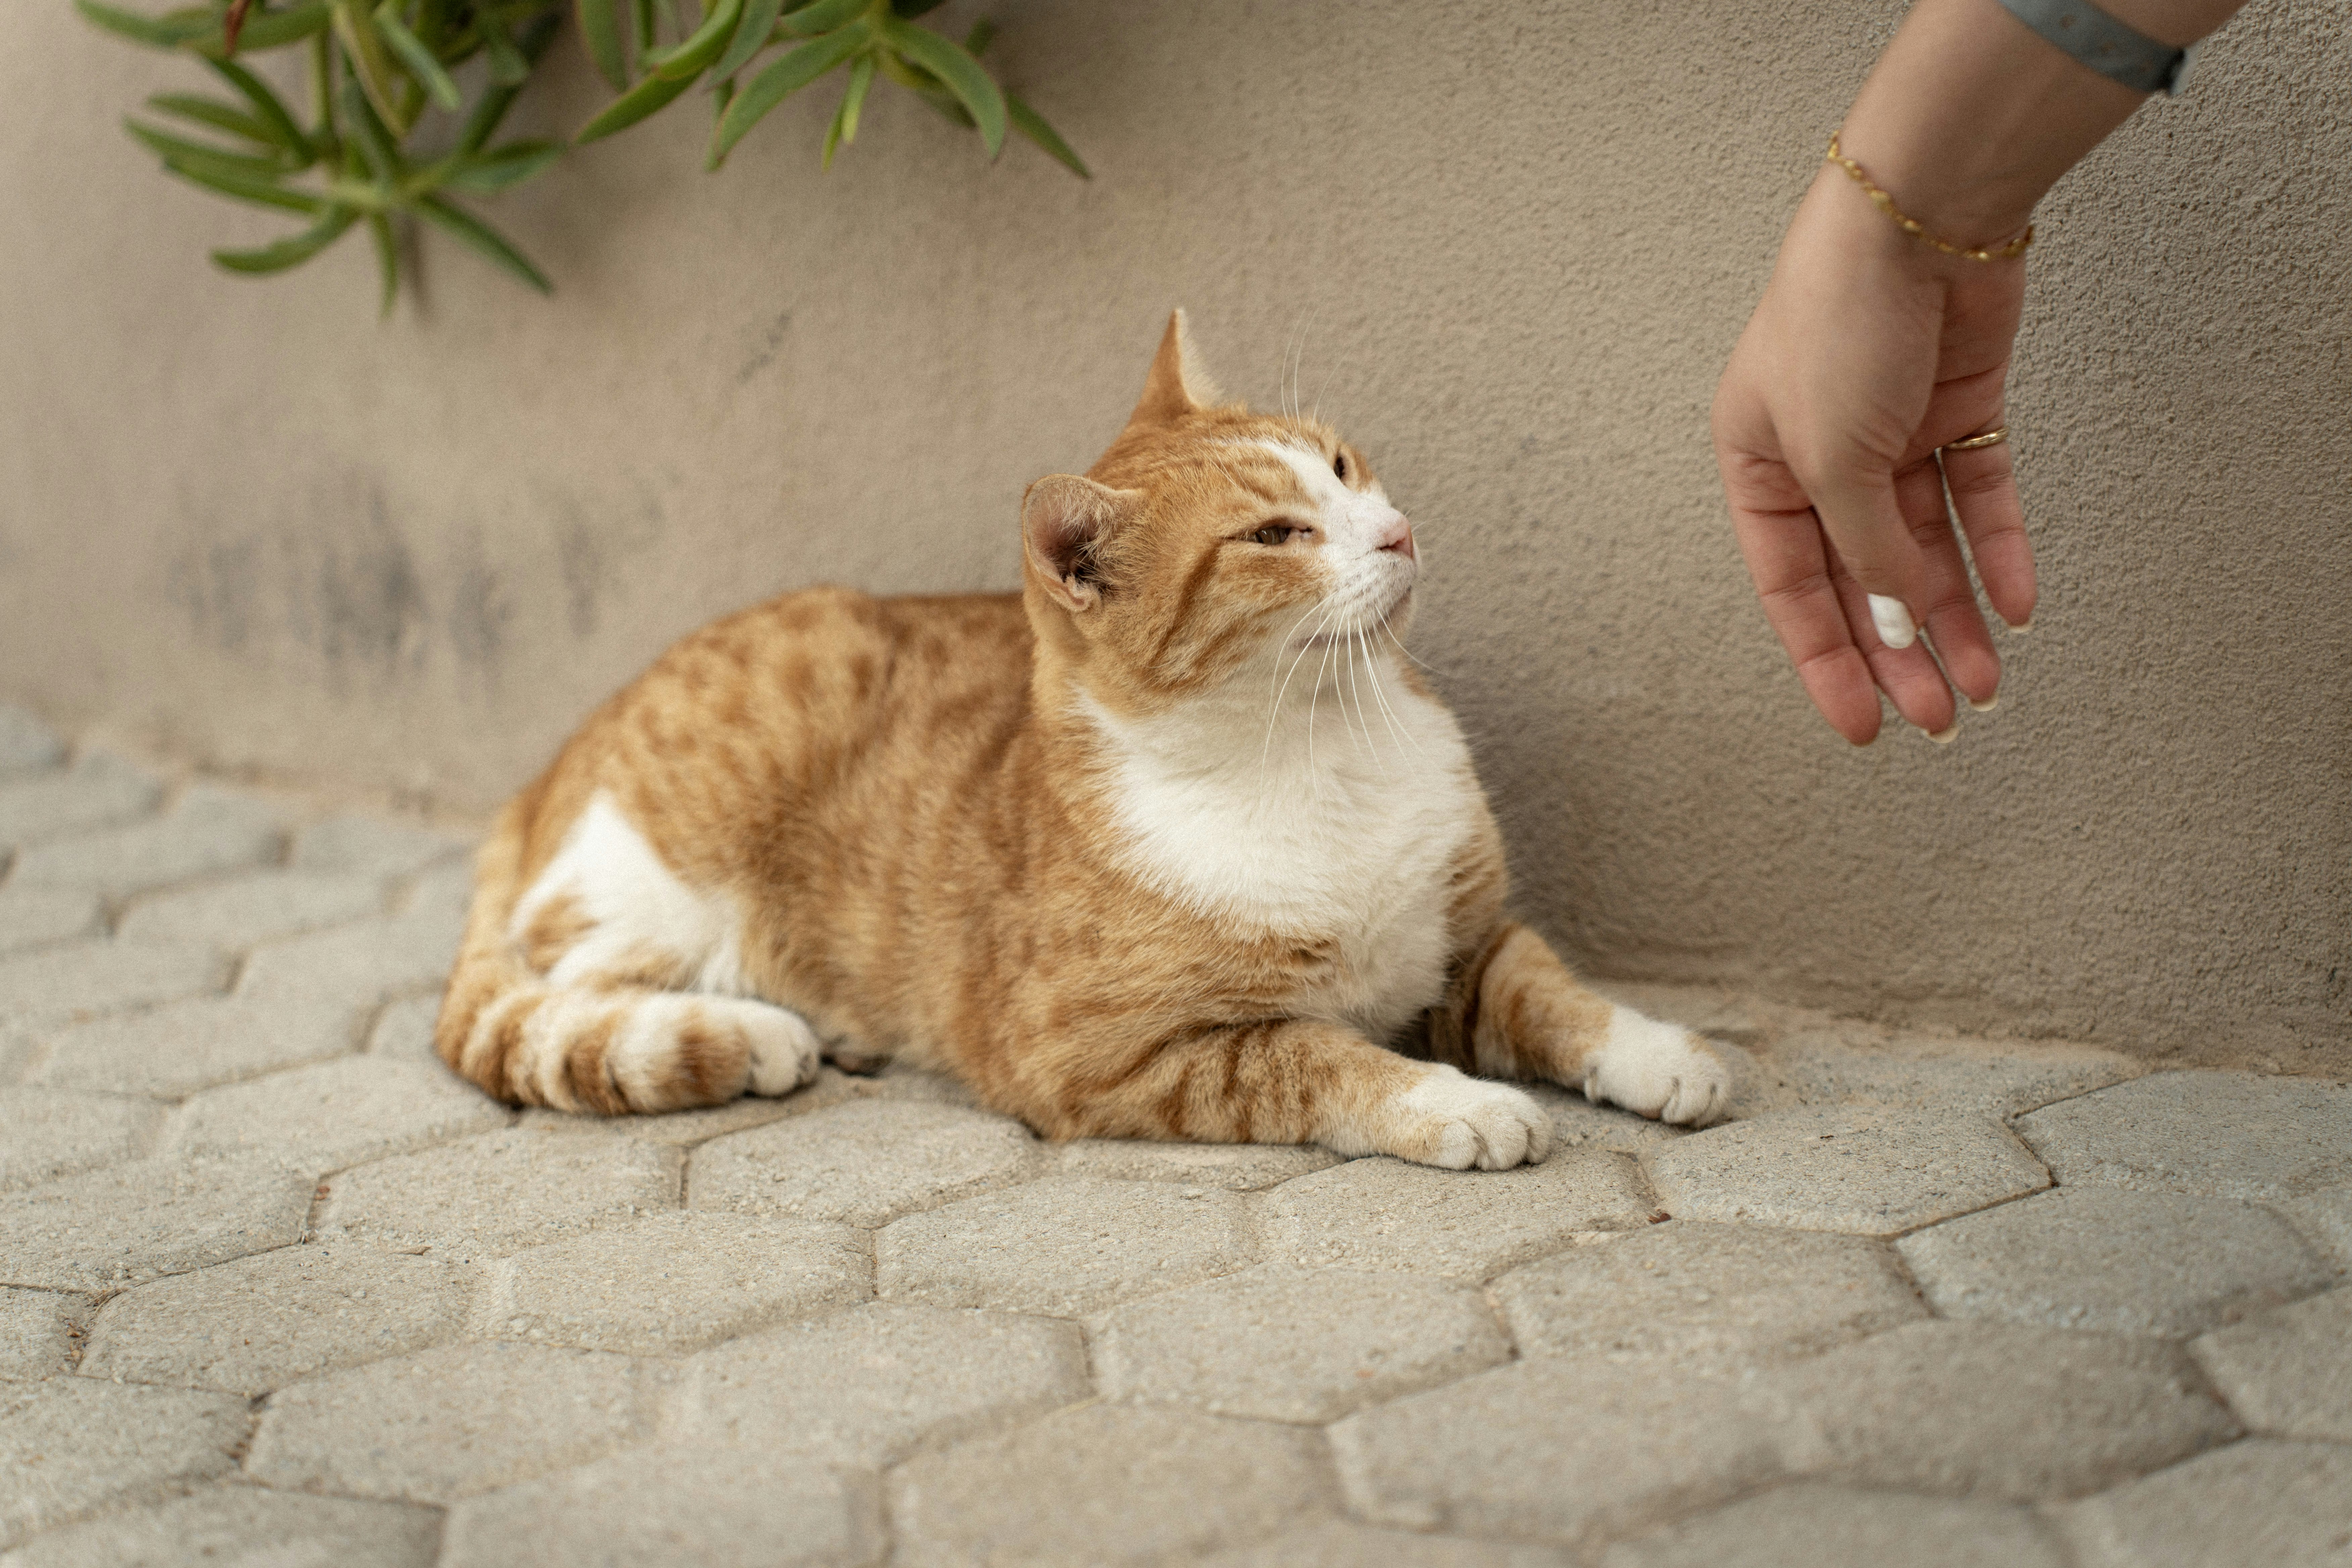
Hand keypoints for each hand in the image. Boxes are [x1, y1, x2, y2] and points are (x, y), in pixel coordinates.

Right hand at [1712, 167, 2037, 743]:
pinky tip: (2014, 605)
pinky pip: (1979, 499)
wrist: (1917, 220)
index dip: (1826, 661)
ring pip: (1926, 549)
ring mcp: (1893, 435)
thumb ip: (1864, 548)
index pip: (1791, 588)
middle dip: (1901, 652)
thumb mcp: (1829, 460)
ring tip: (1986, 681)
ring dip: (1956, 616)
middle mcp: (1821, 458)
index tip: (1862, 726)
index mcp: (1758, 467)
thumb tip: (1899, 615)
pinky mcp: (1958, 410)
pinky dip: (1997, 552)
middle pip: (1864, 578)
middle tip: (1939, 716)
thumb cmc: (1835, 325)